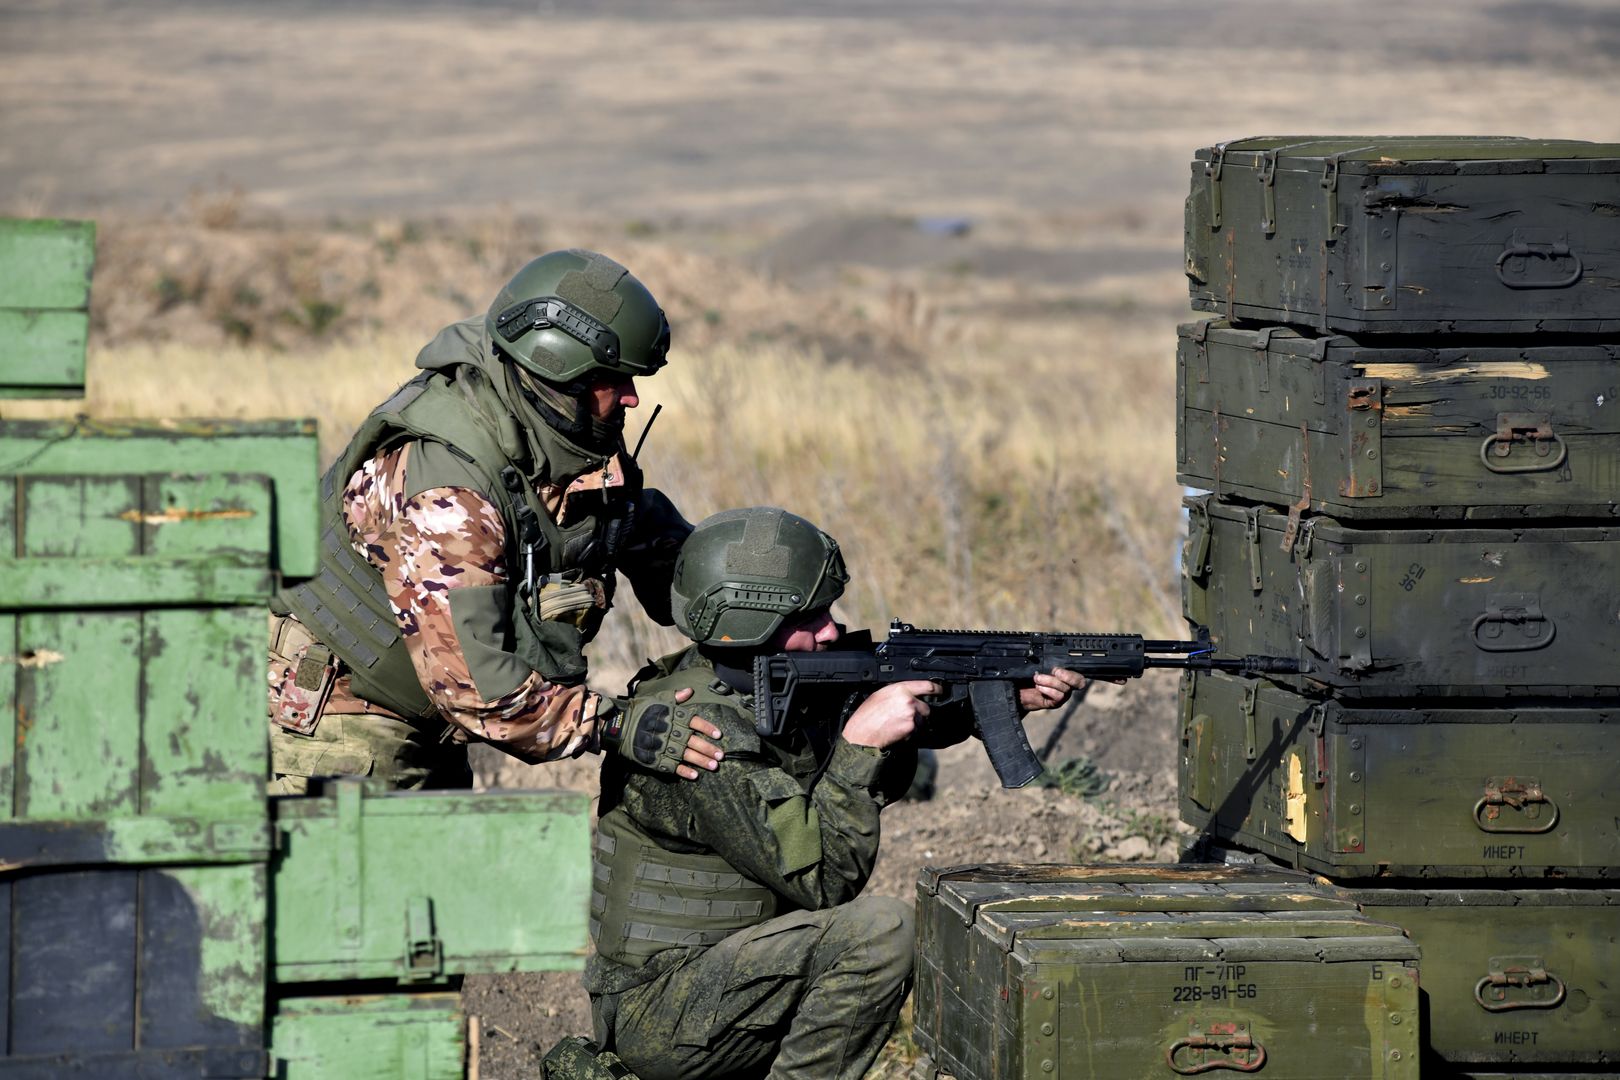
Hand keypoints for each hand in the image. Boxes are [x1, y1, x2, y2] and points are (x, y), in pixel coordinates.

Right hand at [602, 687, 723, 780]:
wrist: (617, 725)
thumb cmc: (639, 710)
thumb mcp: (657, 699)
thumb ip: (675, 697)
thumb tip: (690, 691)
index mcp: (672, 716)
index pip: (694, 721)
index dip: (707, 728)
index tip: (719, 735)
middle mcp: (670, 731)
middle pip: (693, 740)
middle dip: (708, 748)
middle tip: (721, 756)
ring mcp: (662, 746)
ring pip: (685, 755)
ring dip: (701, 761)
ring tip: (714, 766)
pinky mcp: (654, 758)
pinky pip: (671, 766)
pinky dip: (683, 771)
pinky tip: (695, 775)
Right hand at [843, 680, 937, 748]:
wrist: (863, 733)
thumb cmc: (867, 715)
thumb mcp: (880, 694)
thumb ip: (898, 692)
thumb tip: (909, 692)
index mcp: (901, 689)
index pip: (927, 686)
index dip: (936, 689)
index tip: (939, 691)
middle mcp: (908, 701)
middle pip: (927, 707)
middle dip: (921, 712)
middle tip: (907, 716)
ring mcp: (911, 716)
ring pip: (922, 721)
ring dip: (915, 723)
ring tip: (899, 724)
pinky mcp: (911, 729)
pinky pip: (917, 731)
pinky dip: (911, 732)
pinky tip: (898, 730)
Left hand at [1017, 667, 1086, 712]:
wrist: (1020, 690)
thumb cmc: (1031, 676)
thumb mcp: (1039, 666)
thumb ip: (1047, 663)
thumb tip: (1051, 659)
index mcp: (1067, 672)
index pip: (1079, 671)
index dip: (1074, 670)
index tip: (1057, 667)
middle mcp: (1068, 684)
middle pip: (1079, 681)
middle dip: (1068, 675)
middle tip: (1054, 671)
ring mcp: (1064, 694)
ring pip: (1066, 688)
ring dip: (1050, 682)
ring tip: (1037, 679)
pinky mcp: (1057, 703)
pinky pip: (1059, 697)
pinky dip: (1048, 690)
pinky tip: (1039, 687)